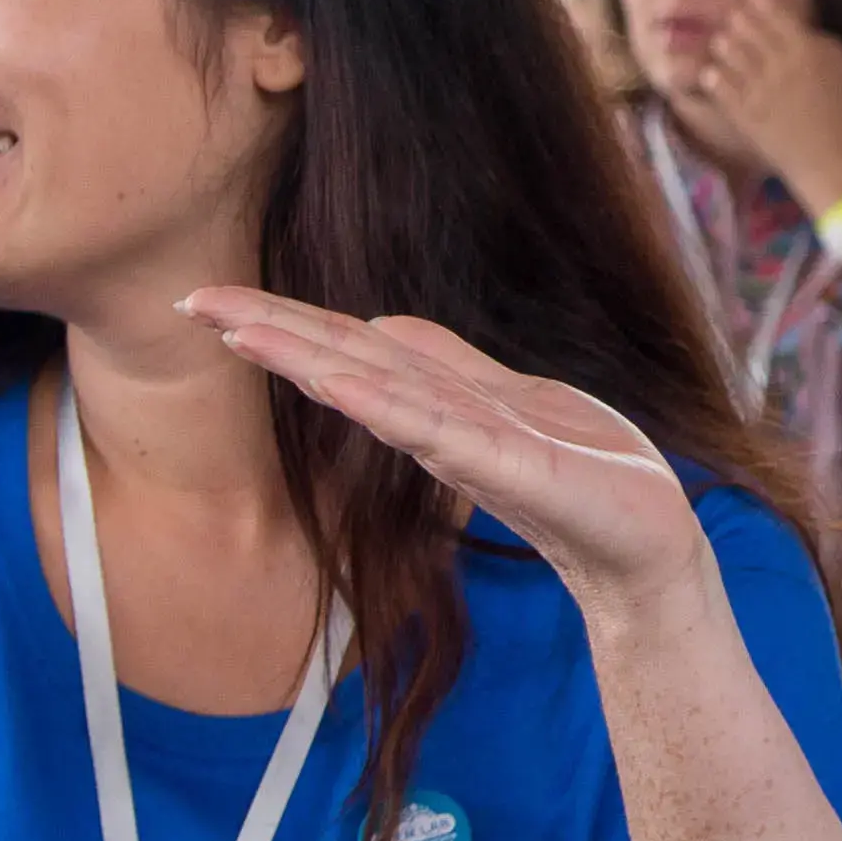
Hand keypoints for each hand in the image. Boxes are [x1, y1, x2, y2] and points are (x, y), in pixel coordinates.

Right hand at [182, 289, 710, 615]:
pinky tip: (338, 382)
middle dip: (271, 330)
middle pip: (344, 363)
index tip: (212, 299)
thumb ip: (447, 368)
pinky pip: (437, 431)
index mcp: (440, 402)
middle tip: (191, 300)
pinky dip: (385, 407)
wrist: (650, 541)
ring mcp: (473, 447)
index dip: (284, 320)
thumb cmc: (586, 472)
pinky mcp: (514, 468)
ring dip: (308, 359)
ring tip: (241, 330)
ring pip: (376, 392)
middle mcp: (443, 424)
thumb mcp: (511, 398)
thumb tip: (380, 326)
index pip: (349, 349)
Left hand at [694, 0, 841, 212]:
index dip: (759, 3)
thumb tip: (797, 28)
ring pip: (728, 53)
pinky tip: (713, 73)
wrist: (837, 166)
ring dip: (724, 45)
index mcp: (807, 50)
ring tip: (722, 42)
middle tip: (734, 18)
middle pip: (746, 29)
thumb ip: (821, 45)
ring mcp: (758, 90)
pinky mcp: (744, 114)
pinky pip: (718, 86)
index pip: (775, 14)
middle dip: (738, 21)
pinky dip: (714, 76)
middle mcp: (779, 64)